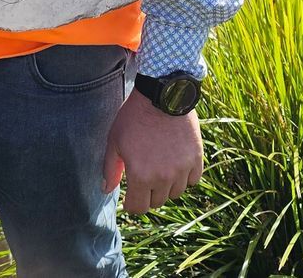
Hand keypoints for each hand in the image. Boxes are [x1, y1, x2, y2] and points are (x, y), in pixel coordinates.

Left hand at [102, 90, 202, 213]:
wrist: (162, 95)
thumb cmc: (134, 117)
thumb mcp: (114, 141)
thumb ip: (110, 169)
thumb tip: (106, 190)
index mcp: (141, 176)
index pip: (138, 208)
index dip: (132, 204)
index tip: (130, 197)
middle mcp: (164, 177)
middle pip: (157, 201)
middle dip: (148, 193)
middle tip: (144, 177)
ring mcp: (182, 169)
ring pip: (176, 192)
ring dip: (167, 186)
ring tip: (160, 168)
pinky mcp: (196, 158)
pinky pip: (193, 180)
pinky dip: (185, 176)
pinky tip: (176, 164)